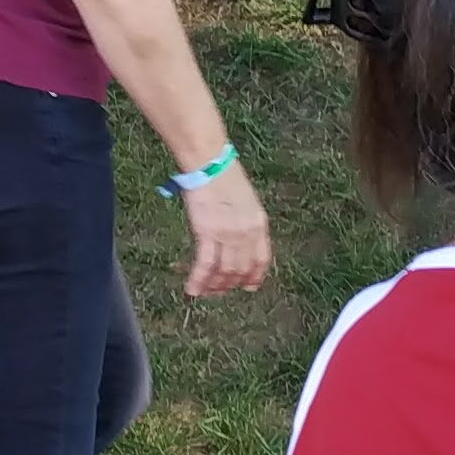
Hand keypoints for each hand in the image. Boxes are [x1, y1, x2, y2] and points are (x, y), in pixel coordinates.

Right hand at [180, 163, 270, 297]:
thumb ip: (246, 222)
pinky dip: (199, 281)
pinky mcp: (208, 234)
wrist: (210, 163)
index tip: (248, 287)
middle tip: (219, 290)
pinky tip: (192, 290)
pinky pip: (205, 265)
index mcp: (259, 224)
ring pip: (224, 272)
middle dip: (231, 284)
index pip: (261, 260)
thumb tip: (237, 240)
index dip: (255, 277)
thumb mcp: (247, 201)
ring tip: (206, 291)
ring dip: (214, 285)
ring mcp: (228, 235)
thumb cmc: (224, 176)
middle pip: (241, 269)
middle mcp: (247, 233)